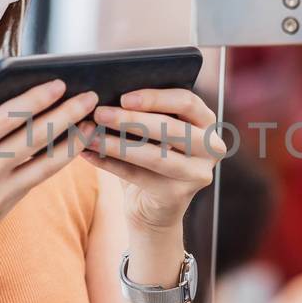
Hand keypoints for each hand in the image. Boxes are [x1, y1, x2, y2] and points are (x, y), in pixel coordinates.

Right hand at [0, 79, 98, 269]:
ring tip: (92, 122)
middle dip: (66, 115)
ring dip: (73, 140)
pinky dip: (57, 159)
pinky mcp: (5, 208)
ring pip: (44, 162)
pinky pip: (37, 177)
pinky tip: (72, 145)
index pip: (4, 118)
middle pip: (32, 138)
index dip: (36, 99)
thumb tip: (5, 104)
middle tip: (90, 97)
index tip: (58, 84)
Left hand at [85, 89, 225, 233]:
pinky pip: (139, 177)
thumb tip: (106, 94)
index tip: (123, 97)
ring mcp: (198, 174)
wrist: (153, 208)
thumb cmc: (150, 157)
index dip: (155, 98)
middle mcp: (212, 147)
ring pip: (155, 155)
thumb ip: (143, 114)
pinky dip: (110, 164)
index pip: (187, 102)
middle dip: (132, 120)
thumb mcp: (153, 132)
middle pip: (172, 128)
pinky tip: (89, 154)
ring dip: (118, 144)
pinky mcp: (178, 196)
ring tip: (90, 136)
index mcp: (206, 122)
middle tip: (100, 113)